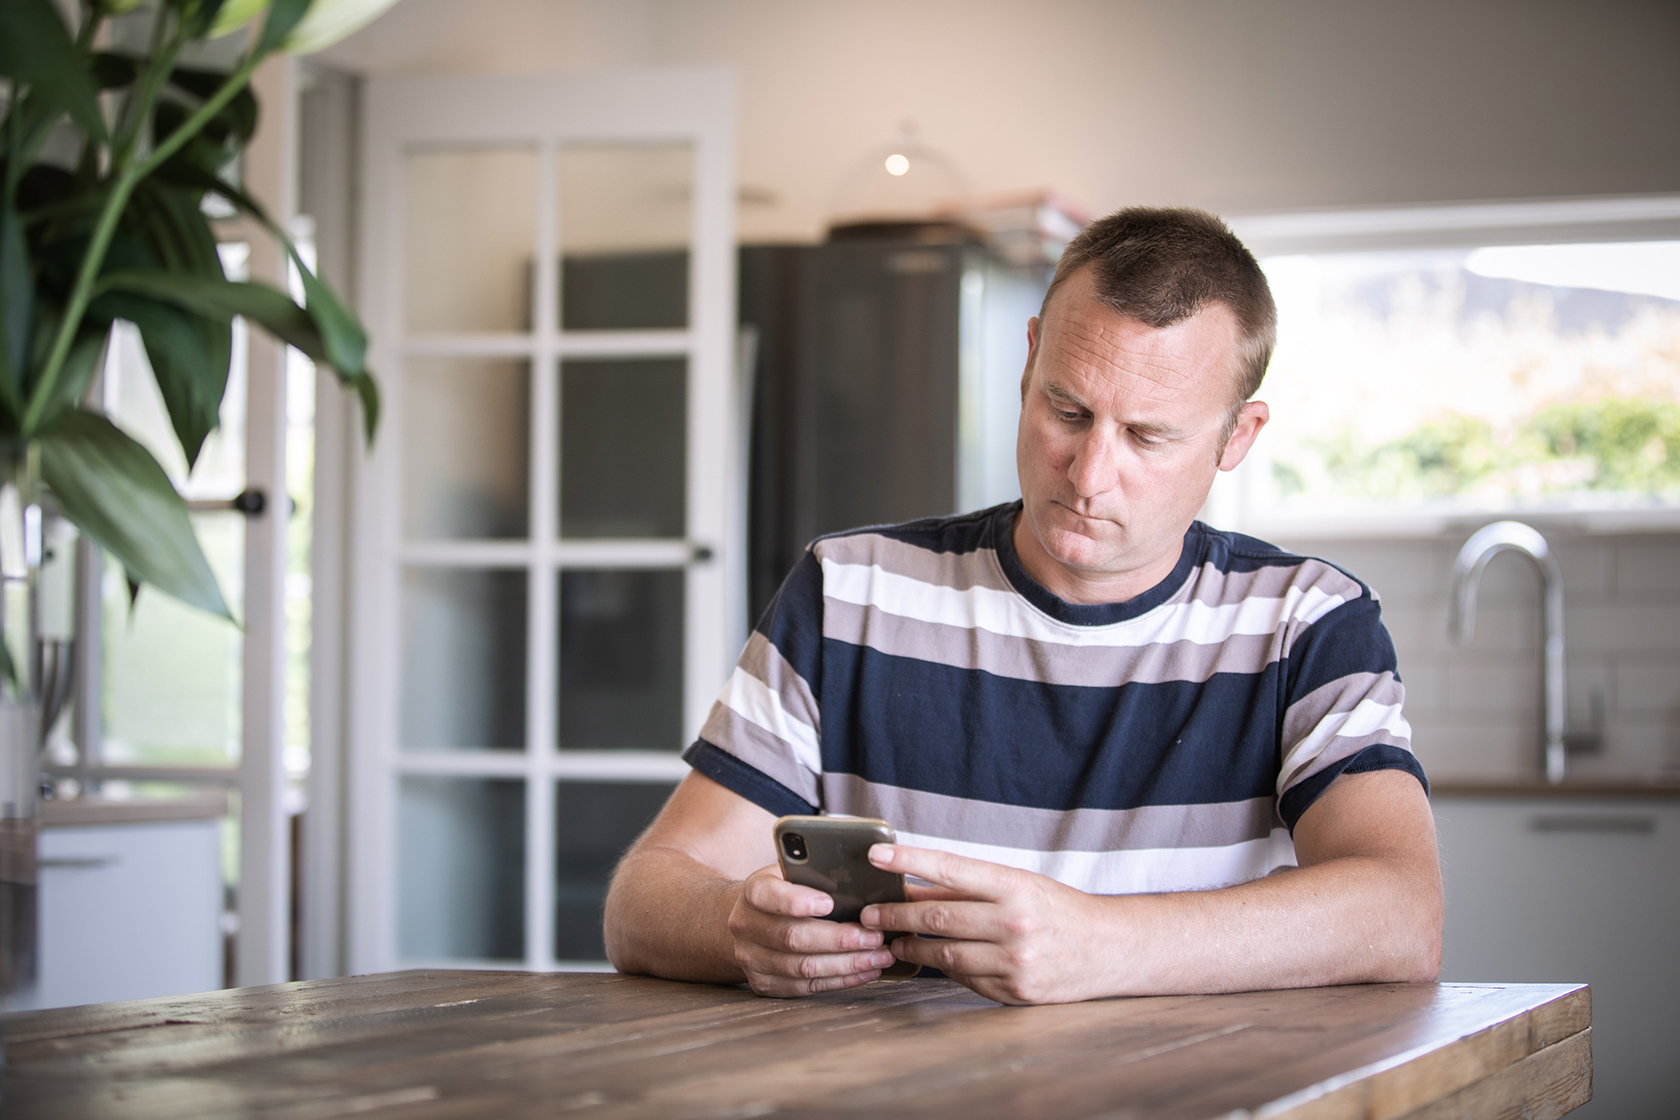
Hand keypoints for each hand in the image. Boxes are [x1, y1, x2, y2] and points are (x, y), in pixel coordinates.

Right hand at [726, 864, 899, 996]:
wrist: (751, 920)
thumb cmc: (785, 890)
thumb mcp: (791, 871)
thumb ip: (814, 871)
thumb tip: (857, 880)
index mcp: (753, 891)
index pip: (768, 895)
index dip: (797, 901)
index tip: (829, 903)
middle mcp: (745, 926)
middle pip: (793, 937)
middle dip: (839, 939)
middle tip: (874, 936)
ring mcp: (751, 959)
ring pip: (803, 967)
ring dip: (847, 964)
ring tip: (879, 956)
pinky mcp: (765, 984)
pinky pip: (806, 987)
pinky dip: (840, 980)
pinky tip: (864, 971)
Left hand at [860, 844, 1108, 1004]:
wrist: (1109, 950)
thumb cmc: (1059, 910)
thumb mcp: (1020, 885)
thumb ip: (970, 886)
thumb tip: (915, 884)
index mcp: (1015, 886)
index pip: (951, 868)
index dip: (909, 860)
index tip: (875, 856)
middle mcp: (1014, 922)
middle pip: (937, 915)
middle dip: (895, 914)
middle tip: (869, 913)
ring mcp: (1014, 961)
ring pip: (944, 953)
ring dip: (911, 947)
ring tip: (892, 941)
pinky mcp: (1014, 990)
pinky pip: (964, 978)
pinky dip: (943, 968)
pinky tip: (932, 960)